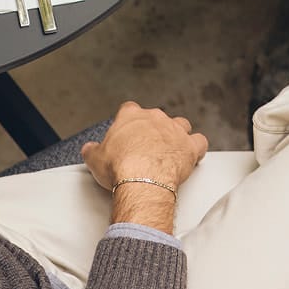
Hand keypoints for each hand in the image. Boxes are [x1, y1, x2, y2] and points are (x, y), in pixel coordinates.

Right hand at [83, 100, 207, 231]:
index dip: (129, 122)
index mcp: (131, 116)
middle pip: (156, 117)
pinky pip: (200, 142)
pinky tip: (193, 156)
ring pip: (181, 124)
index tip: (128, 134)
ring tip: (171, 149)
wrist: (141, 179)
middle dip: (153, 130)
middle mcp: (155, 118)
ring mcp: (174, 130)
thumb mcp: (95, 159)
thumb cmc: (120, 167)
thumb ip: (92, 151)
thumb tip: (88, 150)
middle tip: (146, 148)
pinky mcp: (189, 146)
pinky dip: (198, 148)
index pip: (130, 110)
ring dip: (178, 135)